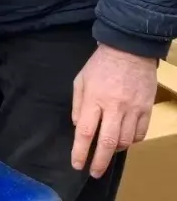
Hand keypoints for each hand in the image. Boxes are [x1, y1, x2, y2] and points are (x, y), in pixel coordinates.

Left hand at [71, 44, 156, 176]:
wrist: (129, 50)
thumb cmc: (100, 65)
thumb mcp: (81, 80)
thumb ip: (79, 105)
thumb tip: (79, 127)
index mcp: (94, 99)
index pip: (86, 132)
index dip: (80, 151)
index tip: (77, 164)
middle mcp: (114, 108)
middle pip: (107, 143)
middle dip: (99, 161)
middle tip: (94, 173)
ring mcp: (132, 110)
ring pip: (125, 141)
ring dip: (114, 151)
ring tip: (106, 154)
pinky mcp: (146, 109)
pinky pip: (140, 134)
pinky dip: (131, 142)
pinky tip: (123, 141)